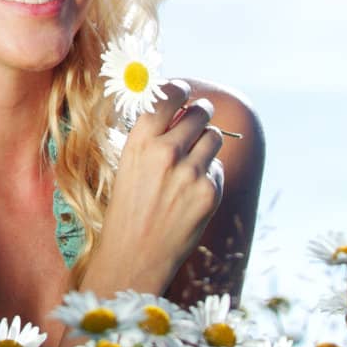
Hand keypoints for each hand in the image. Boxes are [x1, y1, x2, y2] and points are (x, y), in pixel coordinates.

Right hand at [86, 79, 224, 295]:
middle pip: (200, 112)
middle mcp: (167, 151)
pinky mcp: (210, 192)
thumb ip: (154, 134)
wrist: (134, 256)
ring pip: (214, 137)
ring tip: (190, 163)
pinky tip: (190, 193)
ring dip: (206, 144)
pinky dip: (209, 175)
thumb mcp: (129, 163)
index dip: (181, 90)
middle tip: (197, 120)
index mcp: (141, 140)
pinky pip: (218, 167)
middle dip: (200, 114)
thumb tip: (180, 105)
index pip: (170, 95)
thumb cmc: (128, 208)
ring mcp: (191, 172)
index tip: (185, 92)